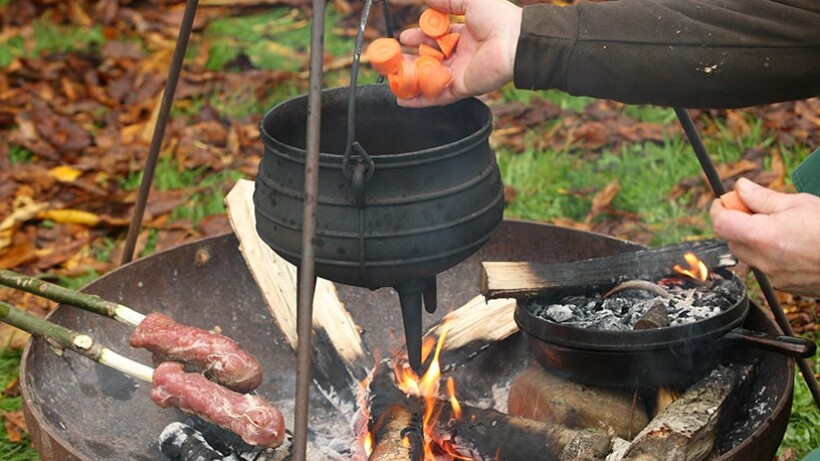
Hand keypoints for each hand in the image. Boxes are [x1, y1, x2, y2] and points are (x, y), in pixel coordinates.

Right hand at [397, 0, 521, 106]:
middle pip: (431, 60)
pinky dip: (420, 99)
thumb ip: (447, 1)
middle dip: (411, 59)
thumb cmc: (498, 18)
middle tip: (393, 58)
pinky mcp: (462, 88)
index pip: (436, 39)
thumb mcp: (469, 1)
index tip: (403, 37)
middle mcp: (462, 56)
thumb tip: (427, 0)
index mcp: (465, 36)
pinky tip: (403, 100)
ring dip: (412, 79)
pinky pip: (438, 96)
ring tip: (394, 77)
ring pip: (431, 79)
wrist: (515, 41)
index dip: (419, 38)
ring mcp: (462, 73)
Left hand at [710, 178, 819, 296]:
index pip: (720, 223)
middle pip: (731, 239)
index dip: (719, 208)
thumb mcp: (799, 203)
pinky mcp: (787, 286)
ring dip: (753, 238)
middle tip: (754, 208)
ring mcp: (775, 277)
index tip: (725, 199)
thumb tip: (741, 188)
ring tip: (779, 225)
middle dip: (737, 222)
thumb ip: (763, 197)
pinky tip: (792, 243)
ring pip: (749, 255)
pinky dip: (770, 253)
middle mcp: (764, 261)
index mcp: (763, 236)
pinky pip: (766, 267)